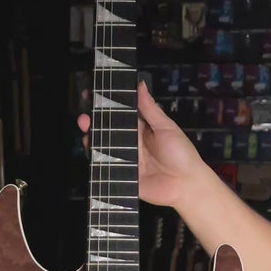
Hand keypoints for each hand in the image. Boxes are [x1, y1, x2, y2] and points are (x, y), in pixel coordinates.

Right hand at [78, 82, 203, 207]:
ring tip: (85, 130)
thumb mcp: (166, 128)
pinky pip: (108, 168)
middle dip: (95, 123)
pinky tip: (90, 151)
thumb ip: (151, 109)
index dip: (107, 107)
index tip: (93, 96)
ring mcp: (126, 161)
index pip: (121, 116)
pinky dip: (97, 160)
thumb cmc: (181, 154)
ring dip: (93, 139)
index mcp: (142, 131)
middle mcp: (132, 145)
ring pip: (105, 149)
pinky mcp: (124, 176)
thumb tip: (140, 85)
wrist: (186, 185)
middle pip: (109, 132)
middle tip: (84, 117)